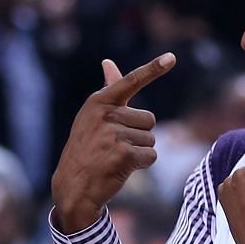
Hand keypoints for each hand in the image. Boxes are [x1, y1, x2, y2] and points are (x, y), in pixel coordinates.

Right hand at [50, 53, 175, 233]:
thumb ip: (108, 90)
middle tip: (114, 146)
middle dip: (139, 135)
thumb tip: (108, 62)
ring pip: (151, 139)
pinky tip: (121, 168)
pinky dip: (141, 164)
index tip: (171, 57)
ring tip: (115, 158)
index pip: (131, 81)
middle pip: (149, 119)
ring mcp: (113, 134)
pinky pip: (150, 156)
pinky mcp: (122, 154)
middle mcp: (106, 115)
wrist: (72, 186)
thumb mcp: (92, 117)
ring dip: (139, 151)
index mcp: (99, 102)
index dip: (153, 69)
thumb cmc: (86, 149)